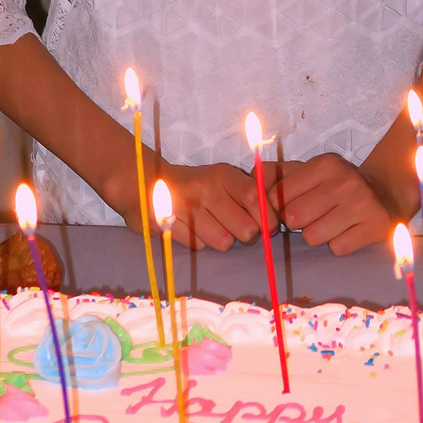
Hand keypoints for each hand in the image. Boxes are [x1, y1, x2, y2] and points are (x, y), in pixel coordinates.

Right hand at [140, 159, 271, 251]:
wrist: (146, 182)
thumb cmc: (196, 184)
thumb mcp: (222, 177)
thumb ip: (248, 192)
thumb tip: (275, 218)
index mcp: (222, 174)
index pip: (256, 197)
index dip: (268, 217)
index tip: (269, 226)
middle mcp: (206, 189)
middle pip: (247, 229)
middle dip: (247, 235)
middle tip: (239, 228)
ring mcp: (187, 208)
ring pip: (224, 242)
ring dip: (222, 239)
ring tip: (213, 226)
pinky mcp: (171, 227)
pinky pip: (201, 247)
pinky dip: (201, 243)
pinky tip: (194, 229)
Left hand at [273, 152, 400, 255]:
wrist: (386, 193)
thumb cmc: (336, 184)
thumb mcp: (308, 171)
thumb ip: (276, 175)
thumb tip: (251, 182)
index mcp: (325, 164)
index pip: (279, 196)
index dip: (279, 207)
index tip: (289, 206)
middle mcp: (345, 181)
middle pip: (294, 218)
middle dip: (297, 223)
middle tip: (313, 215)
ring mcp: (362, 204)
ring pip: (313, 237)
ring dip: (317, 235)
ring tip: (330, 222)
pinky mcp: (375, 227)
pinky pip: (337, 248)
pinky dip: (338, 244)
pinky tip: (347, 231)